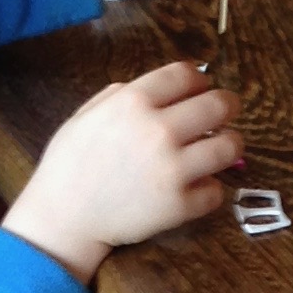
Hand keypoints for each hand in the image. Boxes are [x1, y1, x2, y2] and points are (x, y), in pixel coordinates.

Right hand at [3, 60, 244, 283]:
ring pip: (230, 146)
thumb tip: (158, 89)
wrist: (63, 217)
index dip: (200, 80)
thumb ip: (122, 95)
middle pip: (219, 105)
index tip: (202, 89)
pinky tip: (197, 187)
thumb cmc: (69, 164)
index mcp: (134, 101)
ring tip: (219, 150)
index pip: (187, 75)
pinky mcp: (179, 205)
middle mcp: (159, 130)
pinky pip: (216, 190)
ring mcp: (173, 169)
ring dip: (228, 145)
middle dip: (227, 106)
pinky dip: (210, 189)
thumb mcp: (87, 114)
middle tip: (225, 115)